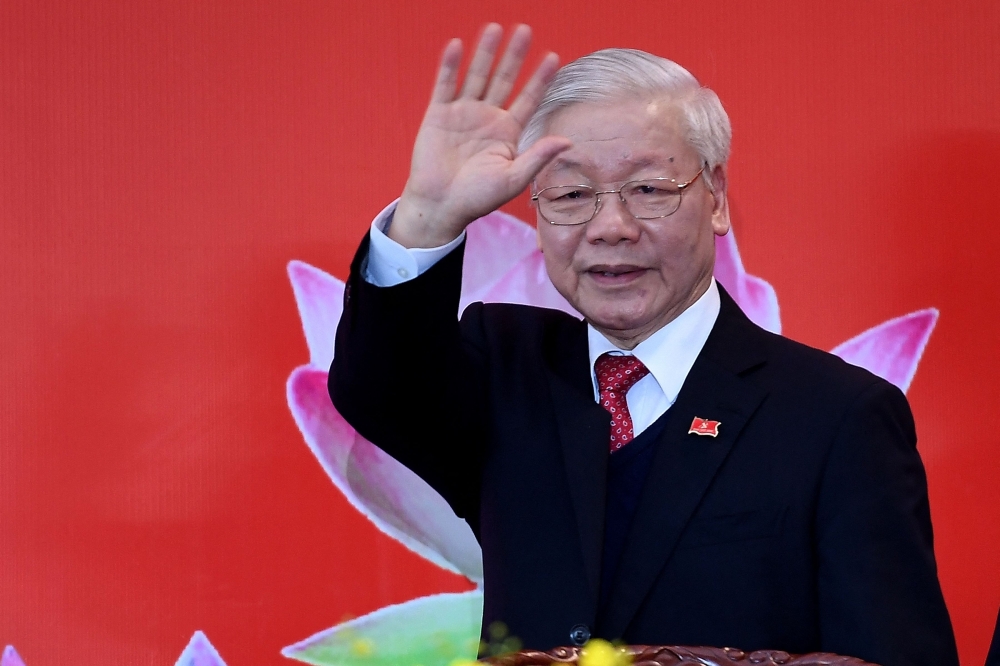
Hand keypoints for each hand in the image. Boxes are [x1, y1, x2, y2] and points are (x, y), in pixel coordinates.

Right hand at [390, 24, 572, 247]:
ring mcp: (462, 114)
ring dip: (485, 53)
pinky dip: (450, 66)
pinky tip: (457, 46)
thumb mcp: (513, 179)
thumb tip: (567, 140)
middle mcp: (487, 118)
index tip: (553, 57)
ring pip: (476, 77)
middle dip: (514, 56)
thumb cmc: (477, 198)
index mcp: (507, 133)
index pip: (528, 100)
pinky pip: (445, 85)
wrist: (440, 206)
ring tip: (494, 28)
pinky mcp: (439, 115)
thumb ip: (537, 157)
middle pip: (503, 80)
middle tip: (524, 30)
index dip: (539, 79)